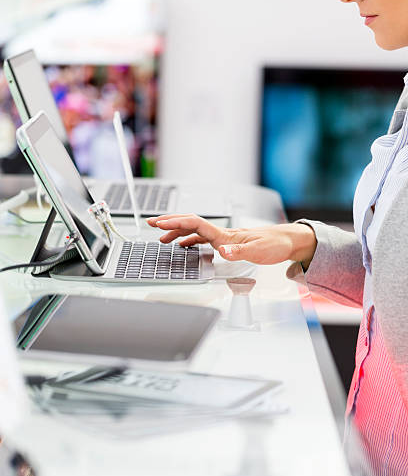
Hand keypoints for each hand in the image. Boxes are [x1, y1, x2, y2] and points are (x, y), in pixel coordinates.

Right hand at [146, 214, 316, 266]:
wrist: (289, 241)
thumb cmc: (275, 245)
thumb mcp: (258, 252)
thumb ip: (238, 252)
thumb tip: (222, 251)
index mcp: (225, 235)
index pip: (194, 225)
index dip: (175, 223)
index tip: (159, 224)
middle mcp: (221, 234)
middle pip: (190, 224)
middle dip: (169, 223)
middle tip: (151, 224)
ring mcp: (223, 237)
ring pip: (194, 231)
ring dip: (176, 232)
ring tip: (161, 237)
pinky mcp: (227, 242)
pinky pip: (202, 239)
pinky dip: (189, 241)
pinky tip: (184, 246)